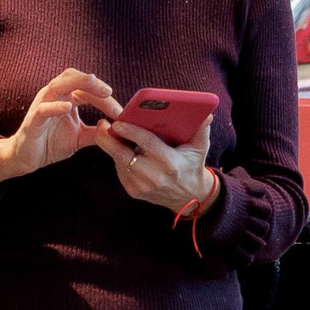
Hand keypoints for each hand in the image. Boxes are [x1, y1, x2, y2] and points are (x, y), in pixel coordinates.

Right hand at [0, 68, 118, 188]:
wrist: (28, 158)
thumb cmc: (52, 143)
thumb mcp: (80, 137)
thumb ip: (97, 132)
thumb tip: (116, 128)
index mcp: (66, 98)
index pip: (88, 89)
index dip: (105, 98)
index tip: (120, 111)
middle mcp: (54, 96)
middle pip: (72, 77)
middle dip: (92, 81)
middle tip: (108, 91)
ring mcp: (42, 105)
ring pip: (57, 85)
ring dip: (76, 82)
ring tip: (93, 83)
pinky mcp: (33, 120)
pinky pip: (43, 108)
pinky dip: (55, 106)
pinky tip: (68, 107)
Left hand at [94, 116, 216, 214]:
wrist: (189, 196)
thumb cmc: (192, 165)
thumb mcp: (200, 148)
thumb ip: (202, 129)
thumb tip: (207, 114)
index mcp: (170, 163)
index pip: (146, 144)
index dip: (130, 131)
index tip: (118, 121)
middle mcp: (155, 176)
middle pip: (123, 155)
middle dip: (108, 139)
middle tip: (102, 124)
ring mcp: (142, 186)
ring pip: (118, 162)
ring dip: (111, 146)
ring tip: (107, 131)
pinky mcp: (134, 191)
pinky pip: (120, 171)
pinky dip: (117, 157)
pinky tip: (119, 147)